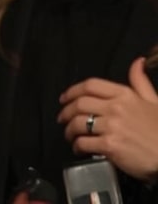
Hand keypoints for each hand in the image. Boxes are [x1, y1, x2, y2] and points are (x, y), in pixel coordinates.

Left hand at [58, 57, 157, 183]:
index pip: (90, 85)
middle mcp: (116, 108)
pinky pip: (84, 142)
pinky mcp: (110, 145)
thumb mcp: (154, 101)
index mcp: (125, 95)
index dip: (72, 91)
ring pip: (78, 123)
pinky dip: (77, 146)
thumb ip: (140, 82)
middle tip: (62, 118)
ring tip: (70, 135)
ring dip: (69, 130)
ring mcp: (112, 127)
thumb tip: (136, 62)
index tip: (64, 98)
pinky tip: (78, 148)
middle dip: (66, 111)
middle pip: (79, 104)